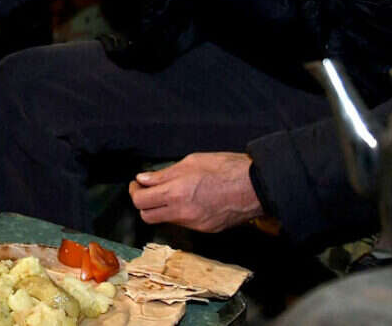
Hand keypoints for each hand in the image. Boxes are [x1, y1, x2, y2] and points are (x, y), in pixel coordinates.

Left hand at [128, 152, 263, 232]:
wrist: (256, 187)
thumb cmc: (226, 168)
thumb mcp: (191, 162)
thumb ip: (164, 174)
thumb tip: (144, 179)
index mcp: (177, 192)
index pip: (141, 201)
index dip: (135, 191)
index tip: (138, 184)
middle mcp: (183, 212)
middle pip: (147, 216)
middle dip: (143, 203)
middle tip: (148, 190)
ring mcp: (195, 224)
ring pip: (165, 221)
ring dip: (161, 209)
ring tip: (170, 193)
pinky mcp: (206, 229)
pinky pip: (184, 223)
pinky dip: (180, 213)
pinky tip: (189, 200)